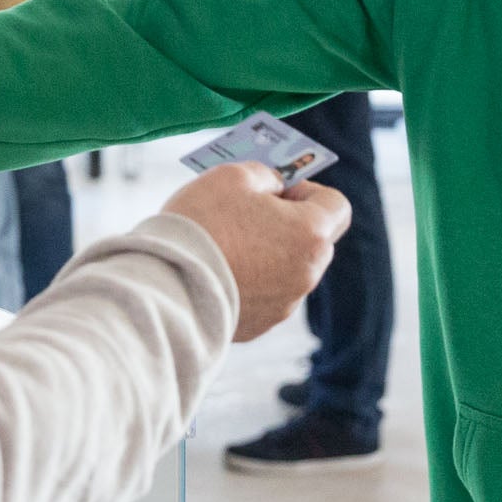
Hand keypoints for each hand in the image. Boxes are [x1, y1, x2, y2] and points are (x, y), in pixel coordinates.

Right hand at [159, 164, 350, 341]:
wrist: (165, 286)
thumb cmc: (202, 224)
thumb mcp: (233, 175)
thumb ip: (264, 175)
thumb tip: (274, 186)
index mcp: (310, 235)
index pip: (337, 207)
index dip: (309, 191)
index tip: (277, 190)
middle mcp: (306, 275)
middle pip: (312, 241)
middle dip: (286, 224)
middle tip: (247, 212)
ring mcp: (283, 305)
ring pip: (286, 270)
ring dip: (265, 254)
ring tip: (223, 243)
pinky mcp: (258, 325)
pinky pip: (262, 295)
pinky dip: (247, 281)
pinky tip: (214, 271)